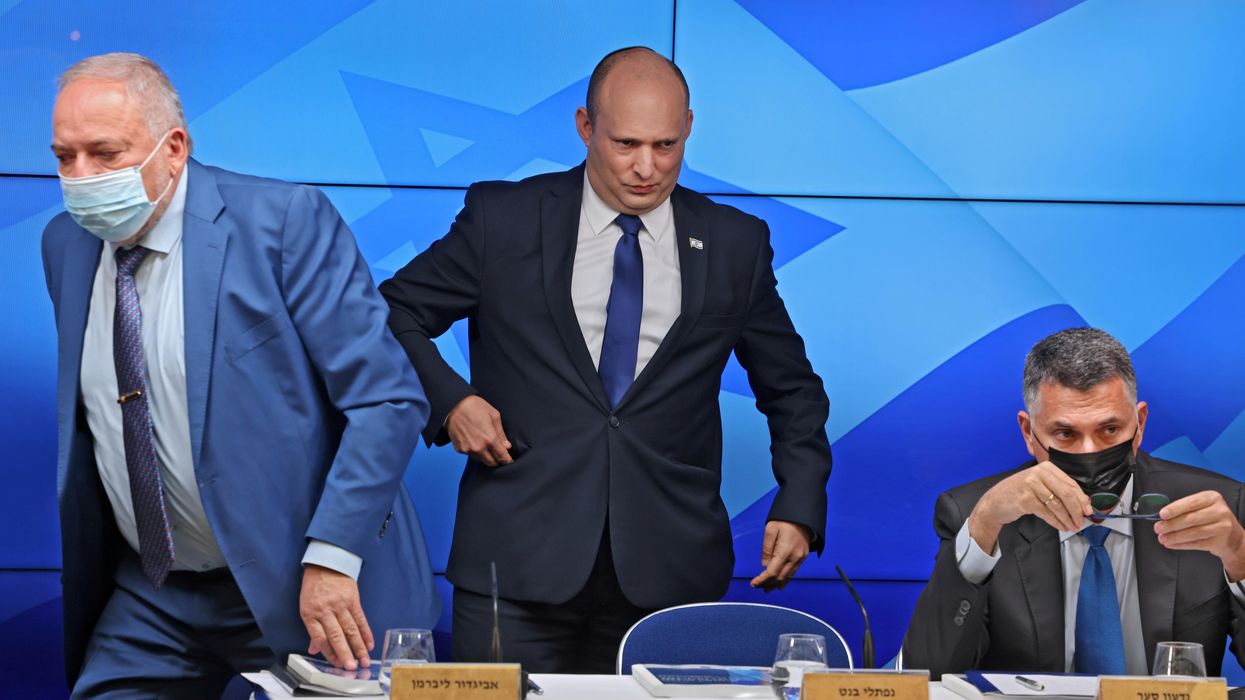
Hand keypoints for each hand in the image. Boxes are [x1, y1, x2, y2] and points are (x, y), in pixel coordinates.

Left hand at [300, 565, 373, 670]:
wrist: (327, 563)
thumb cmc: (314, 587)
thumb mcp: (306, 607)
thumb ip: (312, 629)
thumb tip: (315, 649)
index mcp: (310, 614)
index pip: (320, 638)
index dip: (329, 653)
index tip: (337, 665)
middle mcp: (325, 610)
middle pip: (337, 636)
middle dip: (346, 654)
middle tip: (353, 668)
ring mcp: (340, 605)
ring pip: (351, 629)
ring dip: (359, 647)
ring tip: (365, 661)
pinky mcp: (353, 599)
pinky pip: (360, 619)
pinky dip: (366, 633)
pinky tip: (370, 644)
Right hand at [446, 395, 510, 466]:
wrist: (453, 405)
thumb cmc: (474, 407)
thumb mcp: (494, 415)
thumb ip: (501, 433)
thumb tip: (507, 446)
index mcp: (489, 439)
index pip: (502, 457)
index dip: (507, 460)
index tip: (509, 460)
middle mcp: (478, 447)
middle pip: (491, 463)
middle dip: (497, 460)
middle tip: (498, 452)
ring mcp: (467, 449)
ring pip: (480, 460)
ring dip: (485, 456)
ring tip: (485, 444)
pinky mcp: (459, 449)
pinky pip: (470, 455)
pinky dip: (474, 451)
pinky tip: (474, 441)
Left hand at [750, 520, 811, 590]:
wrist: (802, 515)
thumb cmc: (784, 520)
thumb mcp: (770, 530)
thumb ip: (766, 549)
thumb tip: (764, 565)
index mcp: (785, 551)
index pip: (772, 572)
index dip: (762, 580)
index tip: (753, 583)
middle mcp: (795, 557)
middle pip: (780, 577)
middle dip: (768, 584)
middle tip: (758, 587)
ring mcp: (801, 558)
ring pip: (788, 577)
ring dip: (776, 584)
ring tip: (767, 588)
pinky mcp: (803, 557)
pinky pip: (794, 572)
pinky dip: (785, 579)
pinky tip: (779, 583)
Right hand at [968, 462, 1090, 552]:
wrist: (996, 500)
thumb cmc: (1021, 492)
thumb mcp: (1041, 485)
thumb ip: (1060, 490)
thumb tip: (1085, 502)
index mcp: (1046, 467)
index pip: (1071, 484)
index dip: (1082, 499)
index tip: (1089, 510)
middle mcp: (1038, 473)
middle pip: (1066, 493)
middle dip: (1077, 510)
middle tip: (1081, 521)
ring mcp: (1031, 485)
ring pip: (1058, 505)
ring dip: (1068, 519)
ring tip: (1072, 526)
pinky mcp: (1025, 499)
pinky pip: (1047, 513)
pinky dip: (1057, 522)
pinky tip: (1061, 526)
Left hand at [1155, 490, 1244, 579]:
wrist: (1232, 535)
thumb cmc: (1211, 518)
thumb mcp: (1202, 507)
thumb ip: (1184, 509)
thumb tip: (1162, 516)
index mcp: (1212, 498)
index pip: (1191, 503)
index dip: (1175, 509)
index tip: (1162, 514)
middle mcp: (1220, 511)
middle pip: (1191, 519)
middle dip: (1171, 524)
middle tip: (1158, 528)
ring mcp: (1222, 527)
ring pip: (1193, 533)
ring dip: (1175, 536)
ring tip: (1162, 538)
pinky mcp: (1220, 541)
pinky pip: (1197, 544)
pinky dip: (1181, 544)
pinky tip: (1172, 544)